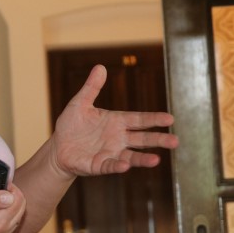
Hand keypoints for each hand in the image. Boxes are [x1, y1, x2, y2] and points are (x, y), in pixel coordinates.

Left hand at [51, 65, 178, 176]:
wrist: (58, 147)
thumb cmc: (71, 124)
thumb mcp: (80, 103)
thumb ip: (92, 87)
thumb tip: (100, 67)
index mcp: (117, 121)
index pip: (139, 120)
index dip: (154, 119)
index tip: (170, 118)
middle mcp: (118, 138)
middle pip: (142, 139)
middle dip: (158, 140)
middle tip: (175, 141)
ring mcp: (111, 153)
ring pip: (132, 156)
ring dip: (143, 159)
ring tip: (157, 160)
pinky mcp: (99, 165)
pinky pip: (111, 165)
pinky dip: (118, 165)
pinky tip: (125, 165)